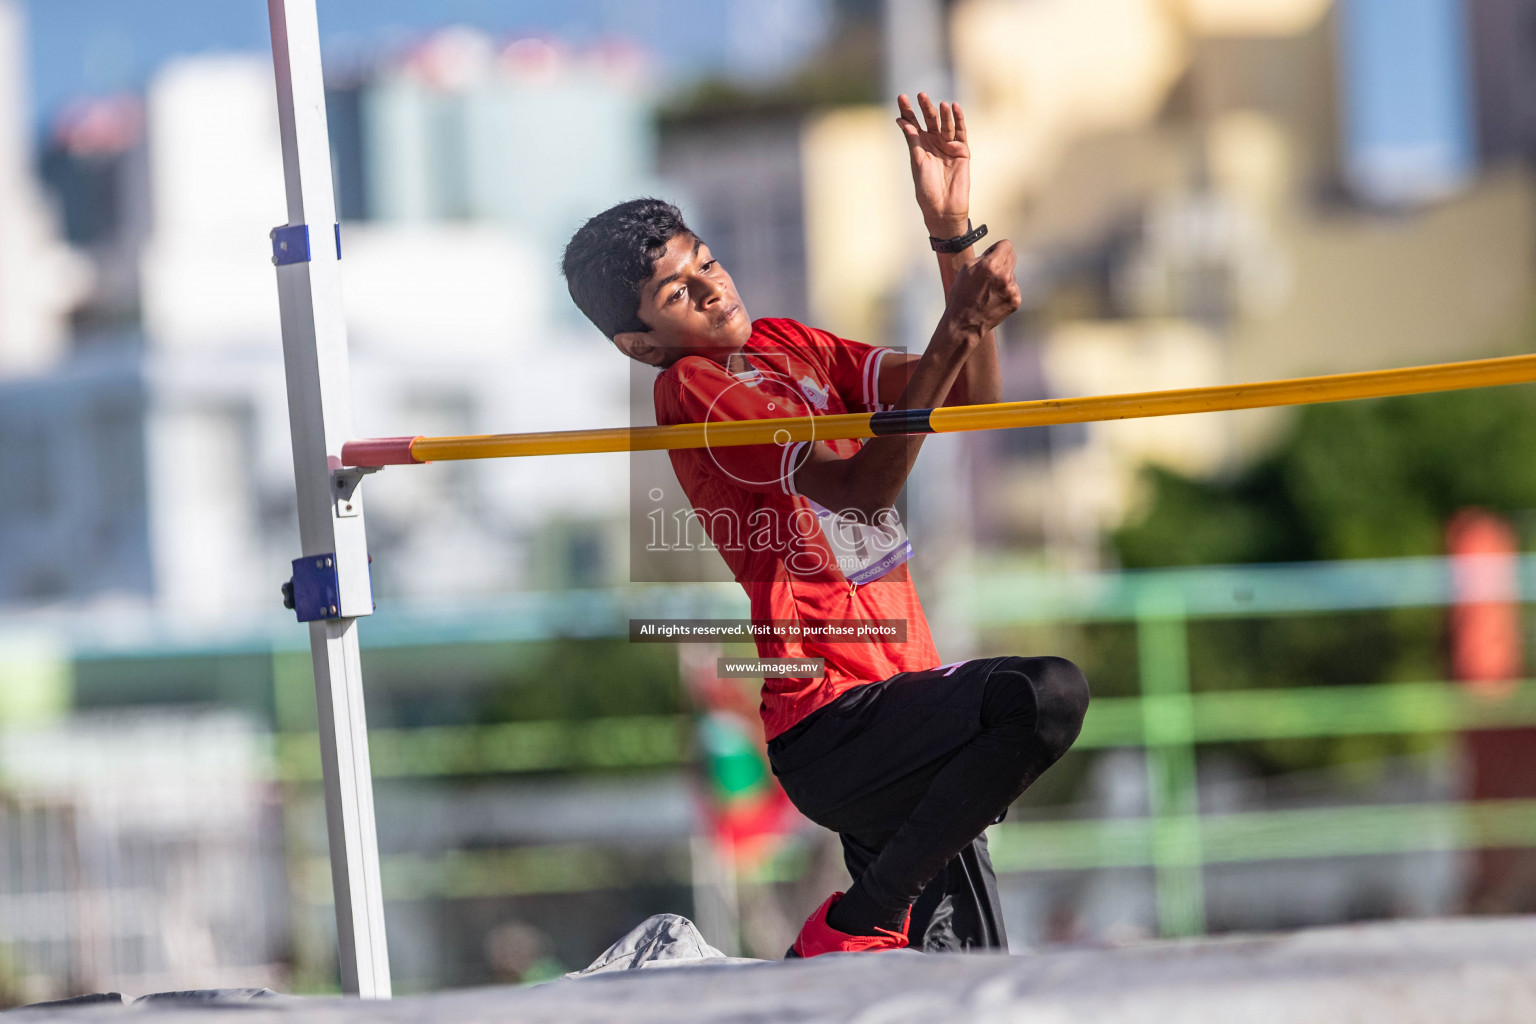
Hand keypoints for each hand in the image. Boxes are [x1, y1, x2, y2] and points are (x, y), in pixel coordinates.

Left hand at [896, 92, 970, 237]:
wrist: (944, 207)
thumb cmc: (926, 188)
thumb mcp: (917, 161)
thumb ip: (913, 140)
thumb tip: (901, 120)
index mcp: (919, 146)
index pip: (912, 124)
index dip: (907, 111)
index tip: (901, 97)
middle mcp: (933, 143)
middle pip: (929, 120)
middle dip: (924, 108)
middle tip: (920, 94)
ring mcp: (948, 146)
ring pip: (945, 125)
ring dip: (942, 114)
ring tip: (939, 104)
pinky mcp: (962, 151)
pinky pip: (961, 132)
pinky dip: (959, 120)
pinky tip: (954, 108)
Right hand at [945, 240, 1019, 332]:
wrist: (964, 323)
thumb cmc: (962, 298)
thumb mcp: (966, 269)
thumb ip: (983, 258)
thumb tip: (994, 253)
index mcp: (990, 266)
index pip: (1006, 245)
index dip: (998, 248)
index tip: (995, 252)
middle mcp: (1004, 276)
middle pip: (1012, 257)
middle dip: (1002, 260)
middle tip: (991, 270)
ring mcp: (1011, 289)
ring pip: (1012, 274)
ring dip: (1003, 278)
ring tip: (988, 290)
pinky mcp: (1015, 300)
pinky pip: (1013, 288)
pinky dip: (1005, 291)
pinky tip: (994, 297)